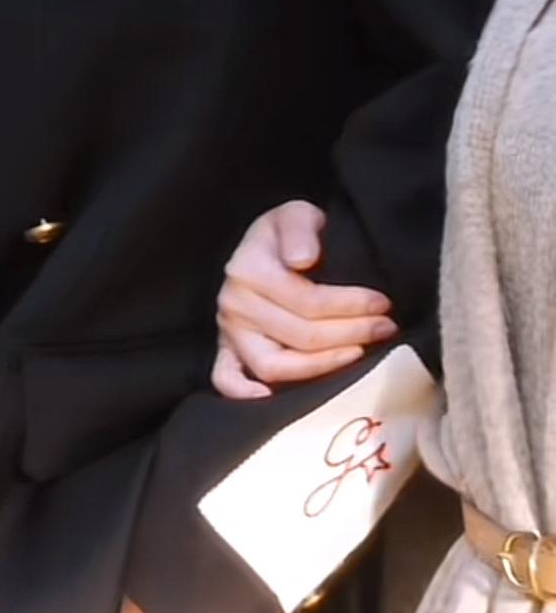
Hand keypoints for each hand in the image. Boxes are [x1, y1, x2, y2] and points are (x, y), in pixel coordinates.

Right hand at [213, 200, 397, 399]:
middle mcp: (233, 303)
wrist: (266, 246)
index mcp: (247, 268)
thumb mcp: (296, 214)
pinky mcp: (227, 351)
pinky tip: (272, 398)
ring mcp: (229, 332)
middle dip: (351, 333)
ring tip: (359, 353)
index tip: (383, 304)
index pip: (306, 301)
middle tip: (385, 328)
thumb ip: (300, 229)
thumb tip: (303, 260)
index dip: (350, 306)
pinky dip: (244, 393)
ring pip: (275, 366)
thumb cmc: (287, 234)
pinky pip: (227, 380)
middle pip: (300, 336)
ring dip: (323, 365)